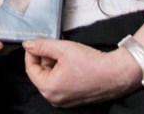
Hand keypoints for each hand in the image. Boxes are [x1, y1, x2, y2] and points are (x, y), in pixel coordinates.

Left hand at [23, 39, 138, 107]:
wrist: (115, 74)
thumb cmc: (91, 63)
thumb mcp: (63, 48)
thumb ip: (42, 46)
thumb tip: (27, 45)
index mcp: (48, 88)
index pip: (31, 69)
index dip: (32, 53)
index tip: (36, 43)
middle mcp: (54, 99)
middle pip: (41, 74)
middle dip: (45, 58)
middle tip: (56, 46)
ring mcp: (64, 101)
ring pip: (51, 77)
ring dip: (54, 64)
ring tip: (67, 54)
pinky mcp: (73, 99)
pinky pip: (61, 83)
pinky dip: (62, 72)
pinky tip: (72, 63)